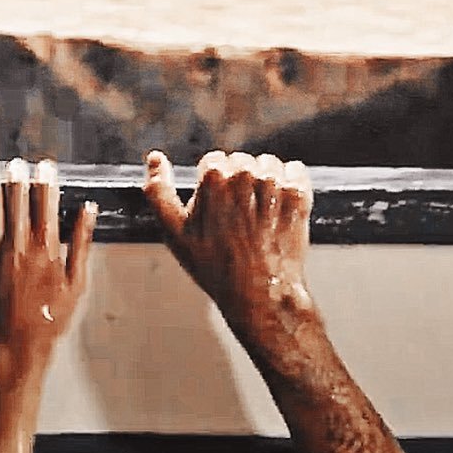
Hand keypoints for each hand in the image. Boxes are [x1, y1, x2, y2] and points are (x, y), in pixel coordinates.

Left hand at [0, 159, 97, 365]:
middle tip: (18, 162)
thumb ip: (81, 244)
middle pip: (18, 201)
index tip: (46, 166)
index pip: (46, 204)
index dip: (46, 182)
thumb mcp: (76, 284)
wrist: (18, 345)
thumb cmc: (50, 319)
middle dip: (18, 178)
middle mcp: (19, 245)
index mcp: (46, 249)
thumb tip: (87, 211)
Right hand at [143, 150, 316, 339]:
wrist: (260, 294)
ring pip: (268, 165)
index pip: (214, 161)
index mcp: (214, 178)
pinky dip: (289, 186)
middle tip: (238, 219)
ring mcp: (274, 184)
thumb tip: (154, 159)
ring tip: (259, 217)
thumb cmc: (216, 268)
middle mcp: (245, 174)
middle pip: (241, 162)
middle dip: (239, 184)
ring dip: (264, 184)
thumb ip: (159, 192)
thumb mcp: (175, 234)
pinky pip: (295, 171)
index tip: (219, 211)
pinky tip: (279, 211)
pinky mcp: (298, 194)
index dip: (214, 187)